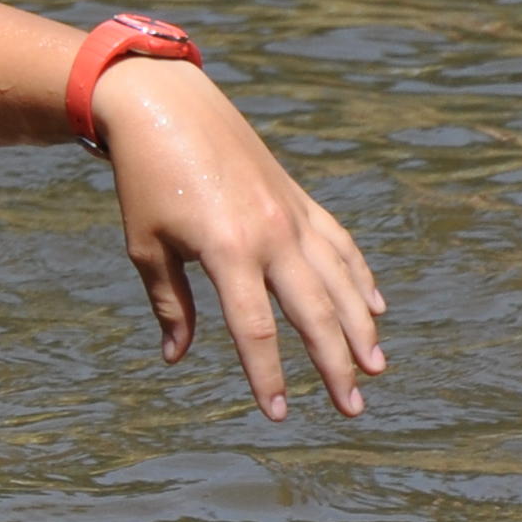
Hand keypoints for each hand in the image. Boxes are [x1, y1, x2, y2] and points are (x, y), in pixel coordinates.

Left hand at [93, 61, 388, 418]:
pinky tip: (374, 307)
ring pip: (340, 280)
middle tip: (352, 409)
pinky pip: (340, 245)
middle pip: (315, 313)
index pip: (256, 330)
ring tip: (376, 368)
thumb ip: (170, 304)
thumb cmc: (145, 181)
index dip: (267, 375)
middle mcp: (272, 234)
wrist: (167, 107)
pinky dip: (360, 278)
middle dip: (335, 365)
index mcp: (228, 251)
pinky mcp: (301, 199)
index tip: (277, 414)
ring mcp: (293, 214)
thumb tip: (177, 357)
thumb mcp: (146, 246)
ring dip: (361, 328)